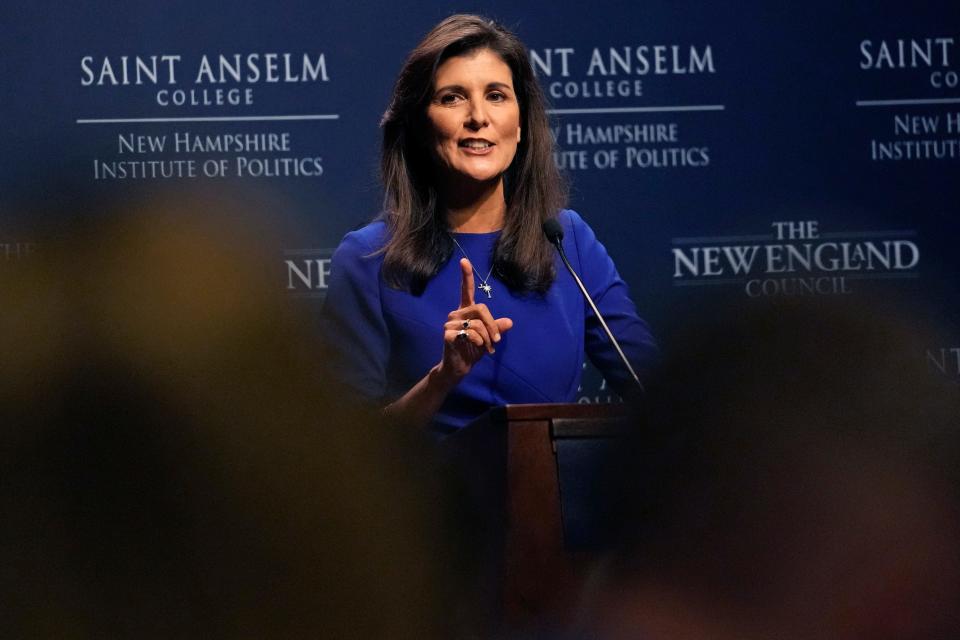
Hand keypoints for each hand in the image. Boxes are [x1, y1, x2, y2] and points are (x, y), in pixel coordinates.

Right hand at [438, 258, 513, 382]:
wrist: (459, 367)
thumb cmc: (473, 350)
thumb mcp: (489, 338)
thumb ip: (496, 328)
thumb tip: (509, 322)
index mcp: (466, 310)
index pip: (466, 290)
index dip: (466, 275)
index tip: (464, 260)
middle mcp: (456, 313)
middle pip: (481, 308)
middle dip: (493, 325)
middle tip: (496, 341)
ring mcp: (450, 323)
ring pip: (478, 324)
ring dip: (487, 338)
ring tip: (487, 348)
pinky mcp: (448, 334)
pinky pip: (471, 334)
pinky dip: (479, 343)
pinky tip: (477, 349)